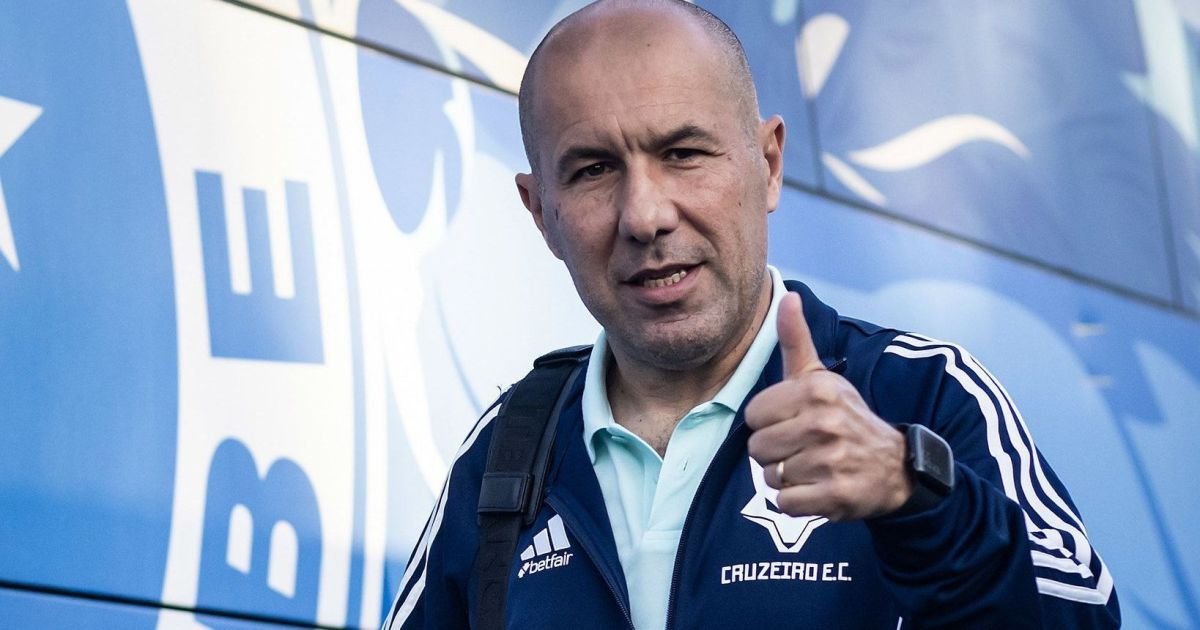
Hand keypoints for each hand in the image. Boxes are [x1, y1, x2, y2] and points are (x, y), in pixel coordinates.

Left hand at [745, 292, 910, 520]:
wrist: (896, 465)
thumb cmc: (844, 417)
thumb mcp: (820, 377)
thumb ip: (796, 339)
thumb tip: (787, 296)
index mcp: (815, 389)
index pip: (752, 415)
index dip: (767, 424)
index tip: (792, 423)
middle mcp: (823, 422)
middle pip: (757, 449)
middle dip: (774, 454)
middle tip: (803, 449)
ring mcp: (832, 459)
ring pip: (770, 477)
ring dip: (786, 478)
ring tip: (812, 467)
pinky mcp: (837, 494)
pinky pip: (786, 503)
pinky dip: (797, 501)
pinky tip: (818, 488)